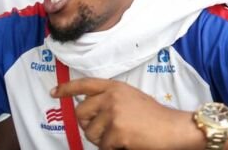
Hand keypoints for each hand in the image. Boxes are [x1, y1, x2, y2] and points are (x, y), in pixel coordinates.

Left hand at [51, 78, 199, 149]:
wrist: (172, 128)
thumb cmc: (154, 116)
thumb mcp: (131, 98)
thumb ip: (111, 99)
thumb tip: (90, 112)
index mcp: (115, 87)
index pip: (85, 84)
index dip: (68, 88)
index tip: (54, 93)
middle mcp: (111, 97)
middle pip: (81, 112)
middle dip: (87, 125)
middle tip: (102, 131)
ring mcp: (113, 113)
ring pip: (90, 133)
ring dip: (102, 140)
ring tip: (121, 136)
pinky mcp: (117, 131)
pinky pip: (103, 146)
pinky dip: (112, 148)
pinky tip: (126, 142)